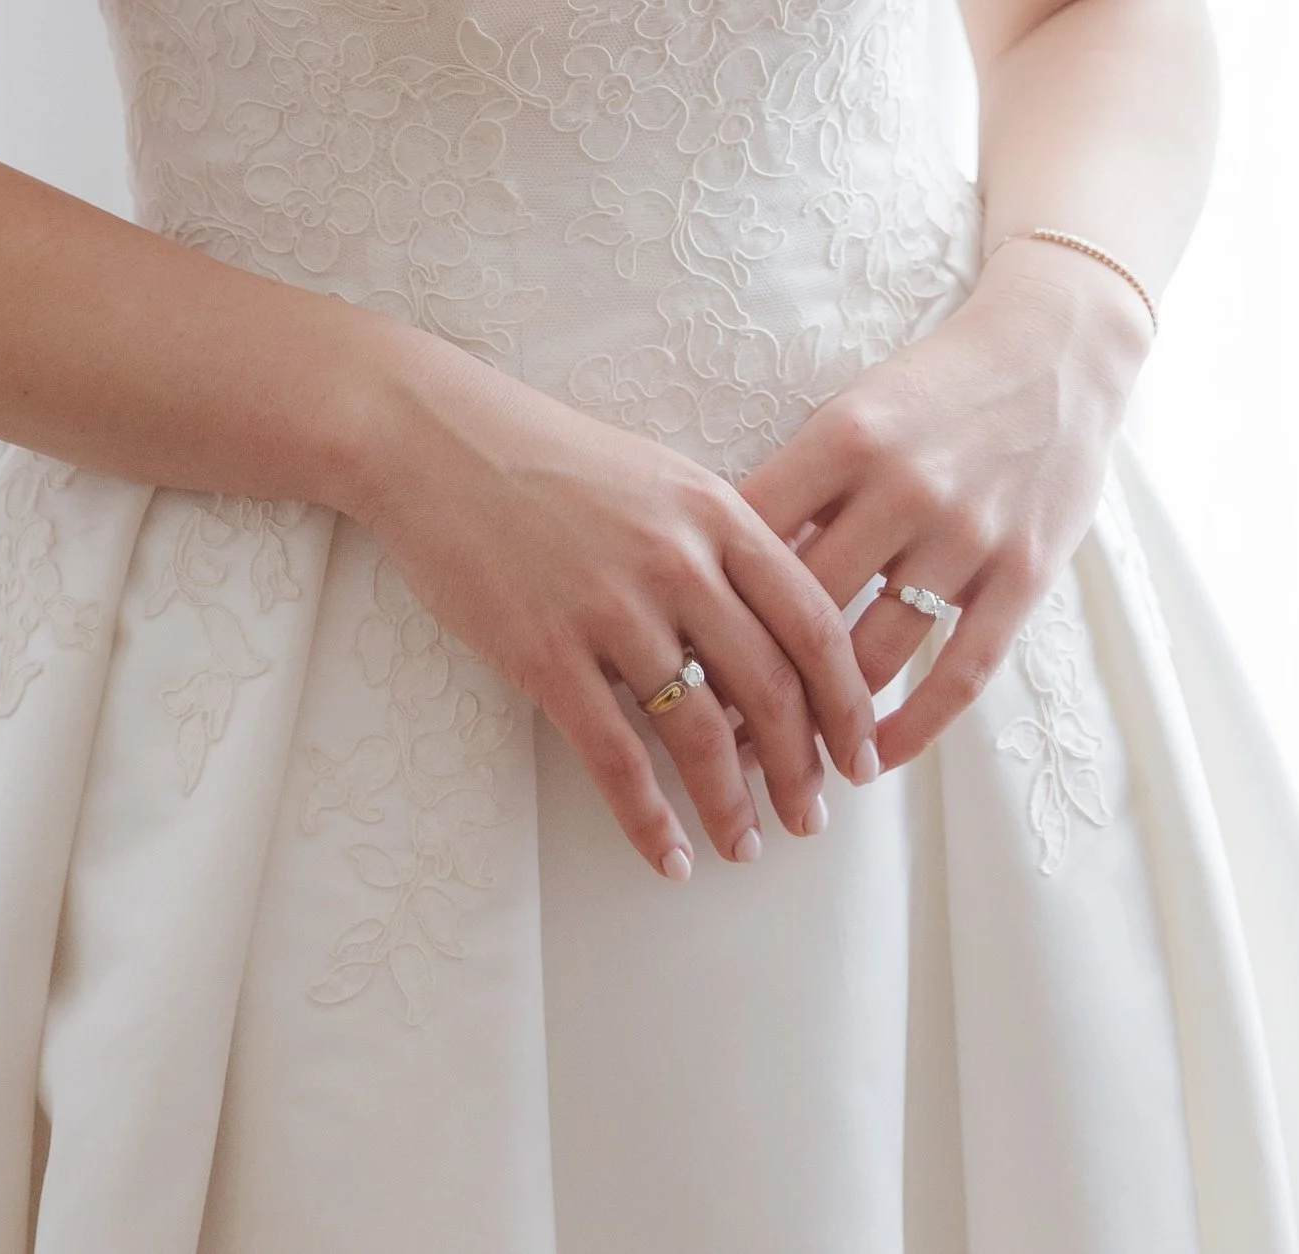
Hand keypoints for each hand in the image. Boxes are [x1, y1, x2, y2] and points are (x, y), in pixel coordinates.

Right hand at [349, 335, 883, 881]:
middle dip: (802, 769)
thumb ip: (723, 543)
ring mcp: (610, 609)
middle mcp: (677, 561)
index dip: (846, 702)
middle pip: (770, 689)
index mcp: (716, 513)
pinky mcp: (545, 652)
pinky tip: (671, 858)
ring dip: (732, 806)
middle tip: (813, 819)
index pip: (812, 623)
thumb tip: (782, 630)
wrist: (437, 439)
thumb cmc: (552, 457)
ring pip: (700, 734)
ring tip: (747, 846)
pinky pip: (615, 757)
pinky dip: (650, 820)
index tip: (862, 755)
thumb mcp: (662, 477)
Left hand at [733, 237, 1149, 771]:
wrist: (1055, 352)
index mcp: (846, 437)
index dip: (708, 603)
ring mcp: (968, 536)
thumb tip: (729, 575)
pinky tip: (877, 759)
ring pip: (877, 654)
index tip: (672, 658)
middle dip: (754, 684)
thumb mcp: (857, 412)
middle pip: (806, 610)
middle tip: (711, 740)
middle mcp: (904, 488)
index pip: (753, 536)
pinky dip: (915, 727)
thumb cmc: (935, 387)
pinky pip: (960, 671)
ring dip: (827, 722)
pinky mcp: (1024, 575)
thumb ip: (801, 488)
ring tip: (786, 766)